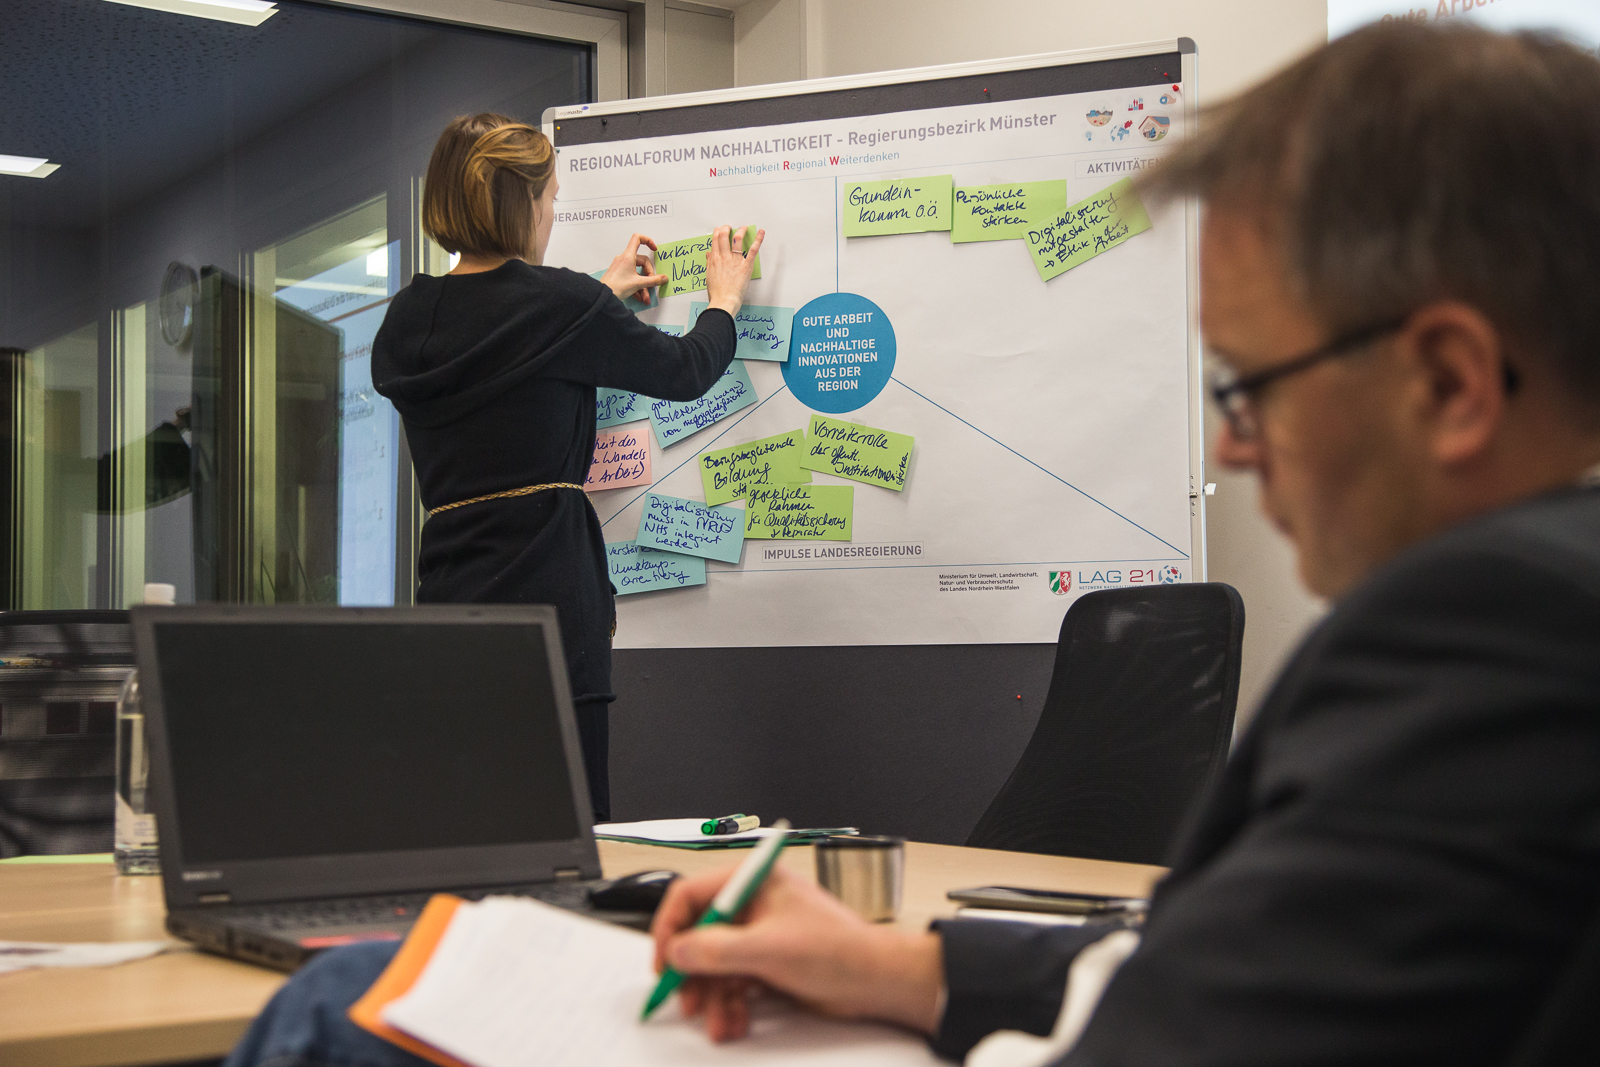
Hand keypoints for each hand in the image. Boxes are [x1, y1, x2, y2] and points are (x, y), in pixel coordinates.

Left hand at [601, 233, 668, 306]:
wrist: (603, 296)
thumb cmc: (615, 287)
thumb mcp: (638, 284)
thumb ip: (653, 280)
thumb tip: (663, 278)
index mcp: (628, 256)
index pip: (637, 239)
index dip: (647, 241)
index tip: (654, 249)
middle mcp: (624, 259)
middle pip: (641, 261)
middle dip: (648, 275)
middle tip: (651, 285)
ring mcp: (621, 267)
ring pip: (637, 272)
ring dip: (643, 285)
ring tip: (646, 297)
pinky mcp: (619, 274)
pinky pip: (631, 278)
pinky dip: (637, 286)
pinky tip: (640, 297)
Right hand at [651, 864, 942, 1042]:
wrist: (877, 981)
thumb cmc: (839, 950)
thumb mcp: (769, 949)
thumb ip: (717, 950)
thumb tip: (677, 950)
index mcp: (753, 882)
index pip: (692, 894)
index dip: (671, 927)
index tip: (664, 960)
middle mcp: (753, 904)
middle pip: (700, 934)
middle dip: (692, 973)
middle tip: (685, 999)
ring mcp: (760, 934)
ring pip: (715, 965)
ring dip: (712, 997)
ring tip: (718, 1022)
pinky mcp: (768, 962)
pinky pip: (734, 982)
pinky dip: (730, 1004)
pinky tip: (734, 1022)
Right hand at [704, 224, 765, 318]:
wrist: (724, 302)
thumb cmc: (717, 293)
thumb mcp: (709, 276)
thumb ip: (709, 263)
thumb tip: (708, 253)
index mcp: (715, 259)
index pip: (715, 239)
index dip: (718, 231)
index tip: (720, 229)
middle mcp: (724, 257)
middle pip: (724, 236)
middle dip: (727, 228)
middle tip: (730, 227)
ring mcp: (735, 261)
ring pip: (737, 239)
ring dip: (741, 230)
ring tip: (743, 228)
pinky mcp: (746, 266)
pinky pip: (753, 250)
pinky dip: (758, 240)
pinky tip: (761, 232)